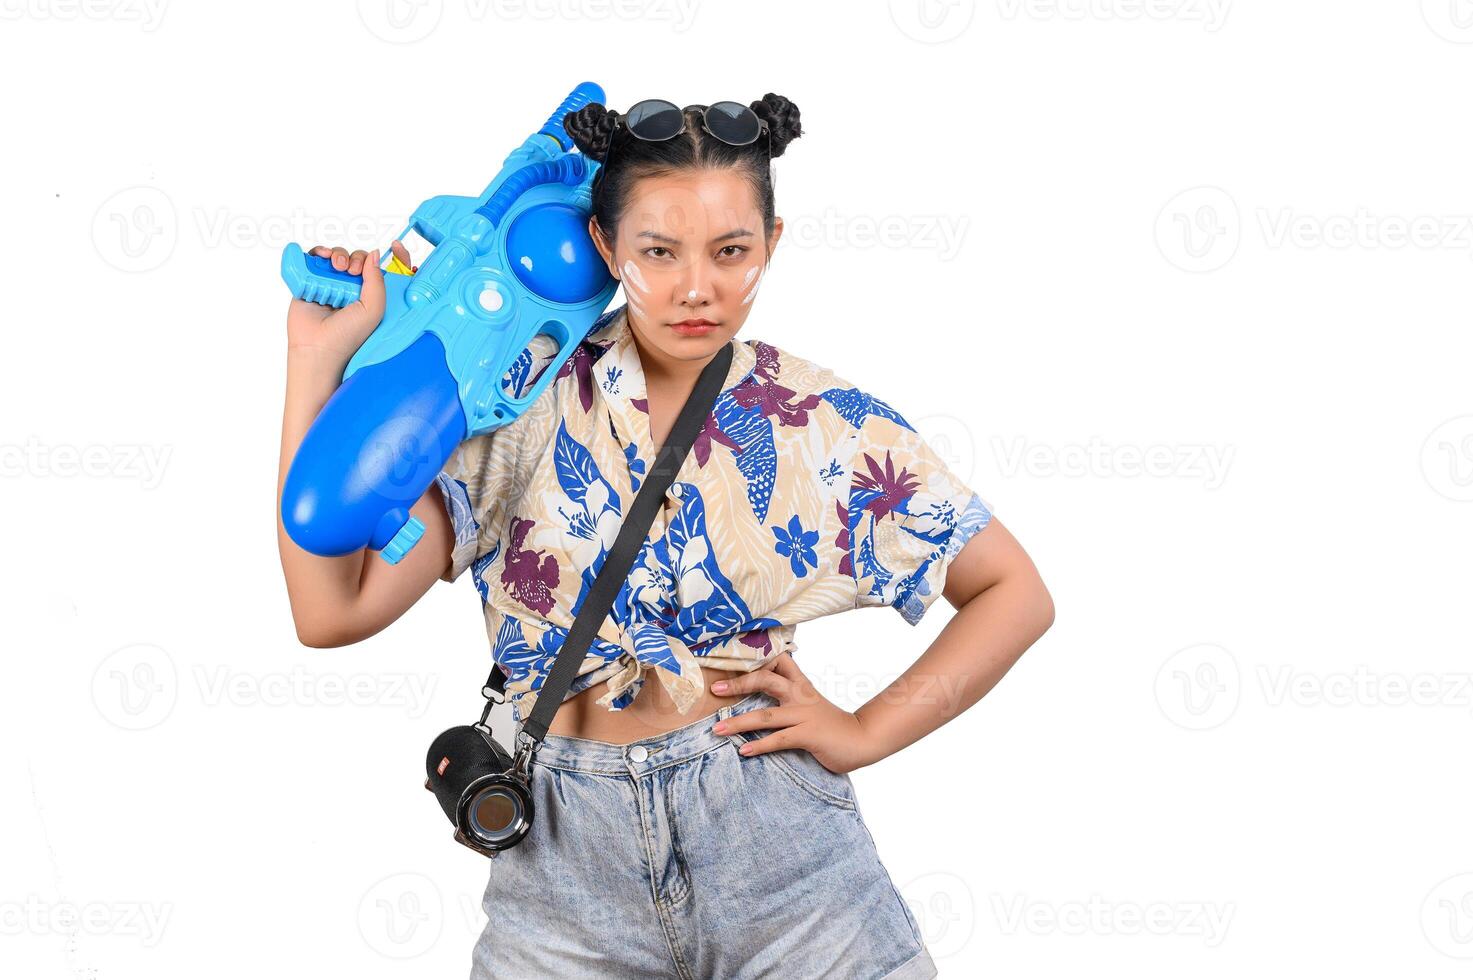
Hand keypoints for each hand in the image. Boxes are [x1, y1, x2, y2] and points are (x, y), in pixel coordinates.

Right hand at [284, 240, 411, 359]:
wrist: (317, 346)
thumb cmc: (348, 335)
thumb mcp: (374, 309)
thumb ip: (377, 280)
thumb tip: (375, 254)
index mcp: (372, 294)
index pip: (384, 270)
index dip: (393, 256)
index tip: (396, 246)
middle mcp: (352, 288)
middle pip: (358, 258)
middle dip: (357, 258)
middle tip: (351, 270)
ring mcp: (331, 283)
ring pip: (337, 256)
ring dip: (338, 254)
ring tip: (336, 267)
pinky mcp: (310, 281)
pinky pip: (314, 258)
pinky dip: (318, 253)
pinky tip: (322, 258)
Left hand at [710, 653, 883, 774]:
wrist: (862, 740)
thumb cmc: (832, 725)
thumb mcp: (810, 705)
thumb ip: (790, 700)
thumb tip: (761, 703)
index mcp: (801, 685)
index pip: (778, 661)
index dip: (757, 659)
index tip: (733, 662)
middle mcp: (801, 696)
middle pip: (766, 680)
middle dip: (739, 684)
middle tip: (716, 689)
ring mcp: (805, 715)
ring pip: (766, 715)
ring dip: (739, 722)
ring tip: (718, 729)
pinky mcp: (808, 735)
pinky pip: (779, 739)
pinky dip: (760, 745)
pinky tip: (744, 750)